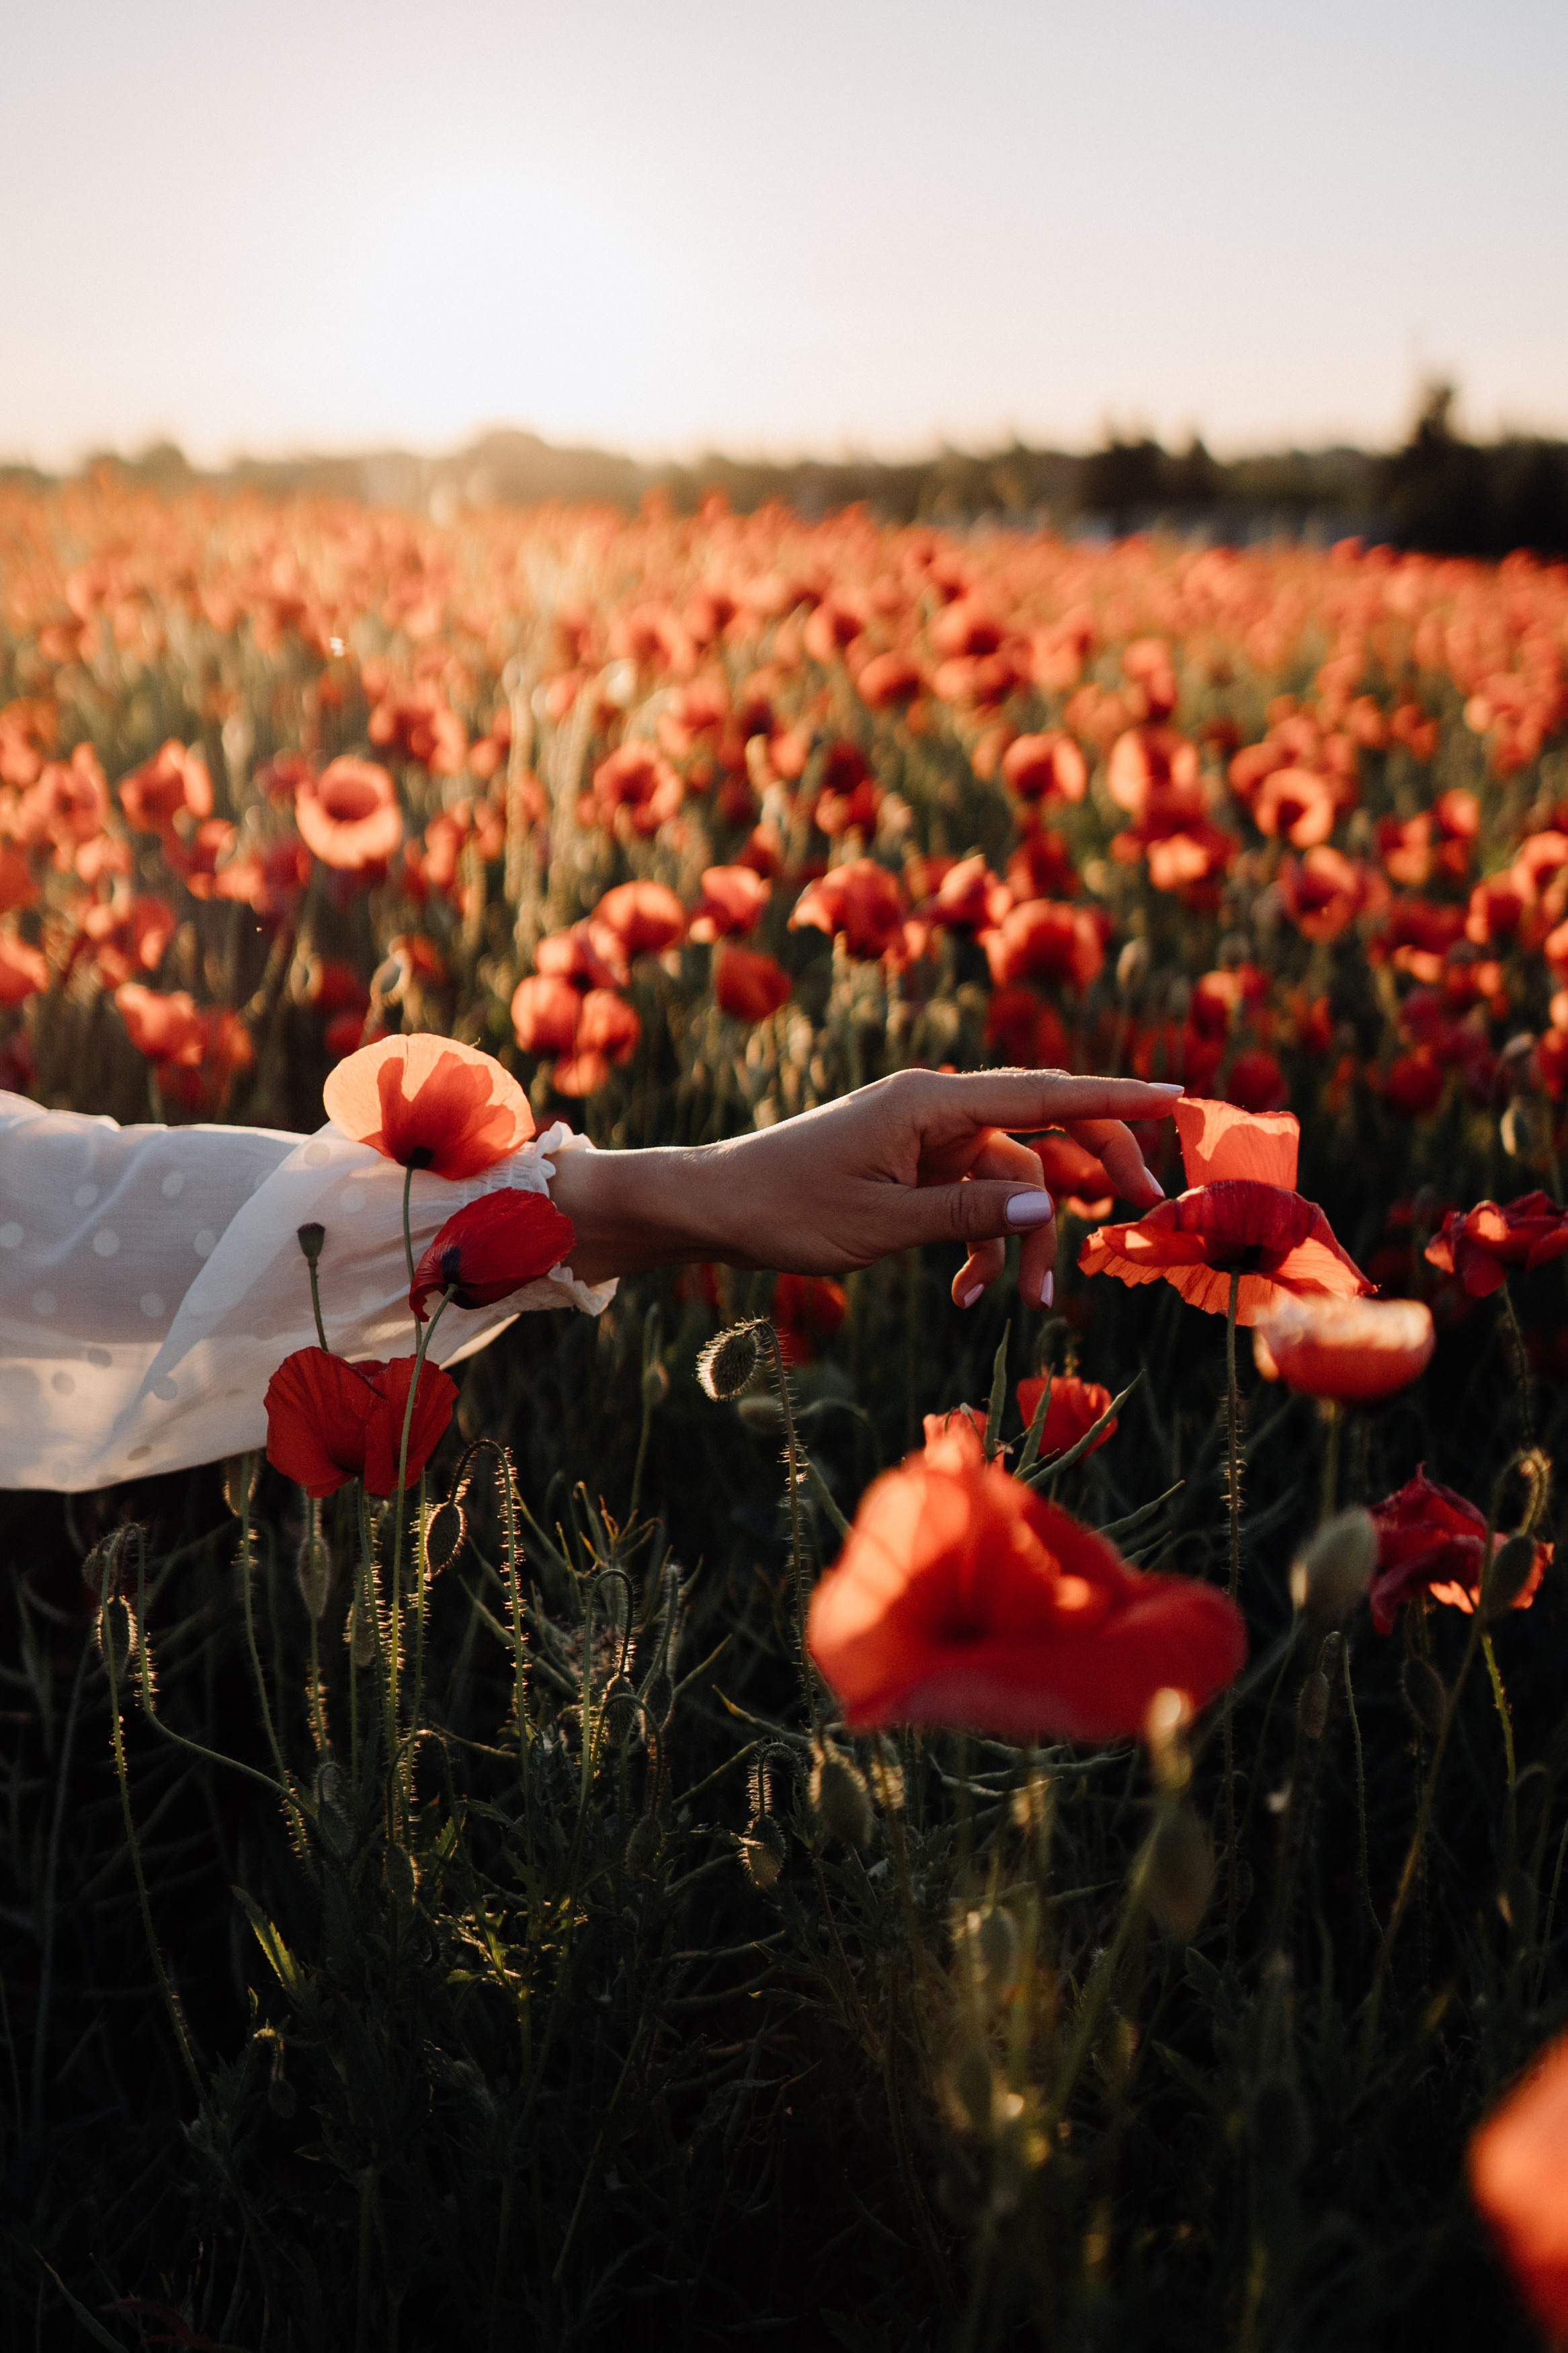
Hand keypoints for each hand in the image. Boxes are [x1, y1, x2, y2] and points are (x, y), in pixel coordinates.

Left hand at [548, 1068, 1180, 1308]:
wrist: (718, 1210)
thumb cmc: (789, 1207)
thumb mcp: (884, 1223)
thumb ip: (972, 1215)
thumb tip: (1053, 1208)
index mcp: (933, 1102)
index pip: (1045, 1093)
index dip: (1117, 1098)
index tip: (1177, 1098)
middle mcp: (939, 1109)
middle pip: (1045, 1128)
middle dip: (1098, 1168)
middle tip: (1149, 1208)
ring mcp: (928, 1139)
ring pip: (1012, 1183)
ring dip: (1026, 1243)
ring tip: (1032, 1304)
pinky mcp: (914, 1169)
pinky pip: (973, 1203)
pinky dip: (982, 1247)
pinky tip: (969, 1297)